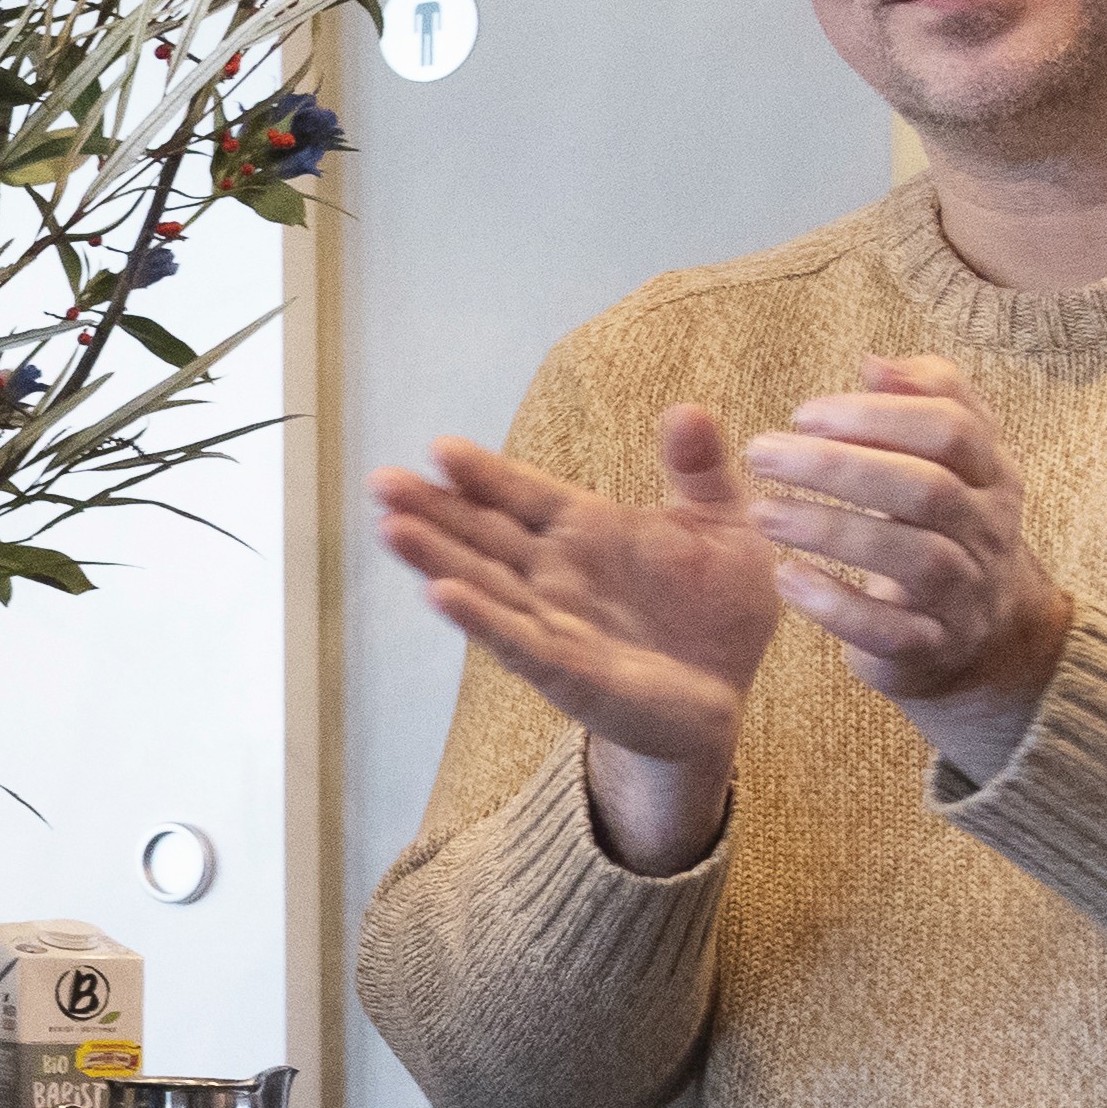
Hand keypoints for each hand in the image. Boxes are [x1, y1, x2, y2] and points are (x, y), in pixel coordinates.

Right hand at [375, 414, 785, 850]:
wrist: (722, 697)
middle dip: (432, 509)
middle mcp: (555, 574)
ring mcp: (552, 622)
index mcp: (587, 531)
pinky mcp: (566, 672)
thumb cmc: (715, 611)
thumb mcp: (724, 528)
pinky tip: (441, 594)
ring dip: (436, 557)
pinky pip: (516, 640)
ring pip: (484, 583)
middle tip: (382, 481)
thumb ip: (700, 473)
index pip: (525, 494)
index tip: (440, 448)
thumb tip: (687, 410)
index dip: (485, 474)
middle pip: (484, 534)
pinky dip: (480, 618)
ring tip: (391, 529)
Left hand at [734, 358, 1071, 762]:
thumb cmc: (943, 529)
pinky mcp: (934, 648)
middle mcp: (989, 529)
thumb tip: (875, 361)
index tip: (804, 413)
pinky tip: (786, 578)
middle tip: (763, 453)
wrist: (985, 637)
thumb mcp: (946, 465)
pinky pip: (890, 630)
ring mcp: (967, 593)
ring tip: (762, 512)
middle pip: (927, 488)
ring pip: (912, 556)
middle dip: (840, 466)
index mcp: (991, 473)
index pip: (951, 427)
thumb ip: (918, 406)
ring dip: (830, 529)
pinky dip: (836, 603)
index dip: (878, 413)